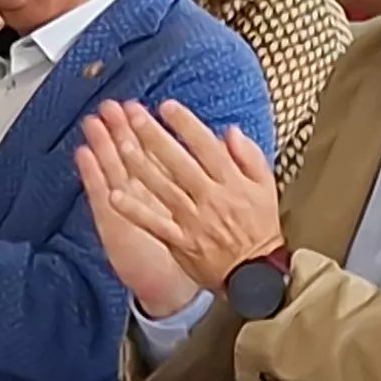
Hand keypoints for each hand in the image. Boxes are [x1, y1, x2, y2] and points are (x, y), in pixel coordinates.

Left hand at [76, 96, 280, 291]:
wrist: (256, 274)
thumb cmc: (260, 228)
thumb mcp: (266, 187)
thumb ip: (249, 157)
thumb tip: (230, 131)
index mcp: (232, 182)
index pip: (206, 146)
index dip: (185, 124)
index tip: (166, 106)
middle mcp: (211, 198)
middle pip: (178, 162)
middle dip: (154, 136)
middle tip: (132, 115)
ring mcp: (194, 220)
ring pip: (162, 188)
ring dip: (140, 166)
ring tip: (119, 144)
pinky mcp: (180, 242)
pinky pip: (154, 223)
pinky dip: (134, 211)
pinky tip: (115, 195)